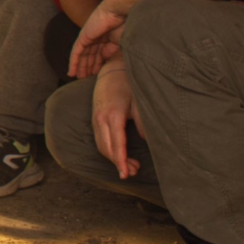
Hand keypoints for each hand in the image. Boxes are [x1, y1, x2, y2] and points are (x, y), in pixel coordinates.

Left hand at [69, 0, 126, 77]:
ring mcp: (88, 36)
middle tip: (84, 78)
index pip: (99, 53)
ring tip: (79, 77)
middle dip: (87, 66)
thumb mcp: (118, 42)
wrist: (118, 12)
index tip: (96, 74)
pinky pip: (76, 52)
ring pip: (82, 55)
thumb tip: (104, 60)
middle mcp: (95, 37)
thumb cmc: (124, 24)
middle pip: (89, 54)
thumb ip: (110, 51)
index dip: (97, 64)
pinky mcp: (83, 37)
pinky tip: (72, 71)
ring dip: (80, 66)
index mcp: (105, 37)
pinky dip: (74, 62)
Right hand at [91, 63, 141, 179]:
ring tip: (131, 165)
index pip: (117, 144)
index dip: (121, 161)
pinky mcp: (95, 119)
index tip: (127, 174)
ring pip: (101, 146)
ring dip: (114, 158)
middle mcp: (101, 119)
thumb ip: (144, 122)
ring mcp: (96, 119)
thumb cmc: (129, 84)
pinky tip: (121, 154)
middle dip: (119, 163)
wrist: (112, 69)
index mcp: (113, 115)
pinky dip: (109, 150)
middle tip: (135, 171)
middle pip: (107, 149)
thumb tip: (148, 141)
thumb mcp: (140, 102)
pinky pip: (100, 139)